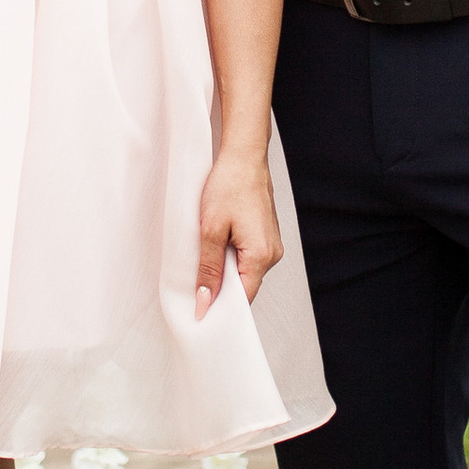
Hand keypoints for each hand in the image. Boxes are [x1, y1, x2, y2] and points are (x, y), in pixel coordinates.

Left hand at [196, 142, 282, 315]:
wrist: (244, 156)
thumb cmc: (229, 186)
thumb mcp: (210, 230)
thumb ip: (208, 269)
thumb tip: (205, 301)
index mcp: (262, 256)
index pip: (243, 298)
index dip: (220, 307)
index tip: (199, 312)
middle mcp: (273, 254)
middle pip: (244, 286)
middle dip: (220, 288)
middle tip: (195, 283)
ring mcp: (272, 244)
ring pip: (244, 271)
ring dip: (224, 269)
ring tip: (205, 255)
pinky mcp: (266, 236)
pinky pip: (248, 257)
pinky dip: (231, 256)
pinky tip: (216, 244)